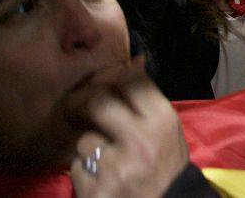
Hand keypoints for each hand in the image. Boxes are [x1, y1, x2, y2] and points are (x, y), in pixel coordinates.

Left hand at [68, 57, 188, 197]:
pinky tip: (102, 179)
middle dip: (81, 102)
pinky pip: (78, 168)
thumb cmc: (167, 168)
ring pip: (84, 140)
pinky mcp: (98, 192)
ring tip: (106, 160)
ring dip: (89, 147)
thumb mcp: (168, 131)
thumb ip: (147, 99)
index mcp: (162, 121)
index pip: (130, 79)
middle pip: (98, 102)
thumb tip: (135, 59)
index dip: (107, 75)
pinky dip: (85, 173)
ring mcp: (117, 168)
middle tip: (75, 108)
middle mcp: (141, 141)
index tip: (97, 81)